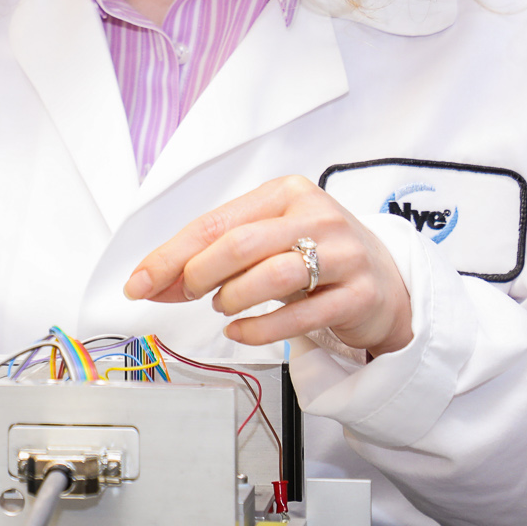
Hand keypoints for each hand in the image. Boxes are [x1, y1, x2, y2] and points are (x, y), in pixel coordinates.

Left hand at [122, 175, 413, 354]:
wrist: (386, 282)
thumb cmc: (316, 257)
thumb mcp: (266, 243)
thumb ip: (213, 257)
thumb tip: (151, 281)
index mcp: (286, 193)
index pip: (216, 222)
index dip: (171, 255)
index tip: (140, 282)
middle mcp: (316, 216)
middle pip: (241, 244)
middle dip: (198, 275)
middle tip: (185, 294)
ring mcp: (343, 254)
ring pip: (272, 275)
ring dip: (232, 298)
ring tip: (223, 308)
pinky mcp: (359, 294)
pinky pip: (300, 315)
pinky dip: (259, 329)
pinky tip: (241, 332)